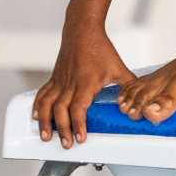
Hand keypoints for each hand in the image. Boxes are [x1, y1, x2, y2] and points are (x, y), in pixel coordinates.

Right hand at [32, 30, 136, 148]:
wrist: (82, 30)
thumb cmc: (100, 48)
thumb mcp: (118, 67)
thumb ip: (129, 83)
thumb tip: (140, 98)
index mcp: (86, 82)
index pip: (78, 107)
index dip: (78, 124)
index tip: (80, 138)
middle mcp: (70, 83)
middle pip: (61, 110)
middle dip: (62, 129)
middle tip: (65, 145)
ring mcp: (60, 81)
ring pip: (48, 104)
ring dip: (45, 121)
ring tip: (45, 137)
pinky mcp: (54, 78)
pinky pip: (43, 94)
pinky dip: (38, 106)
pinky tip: (35, 117)